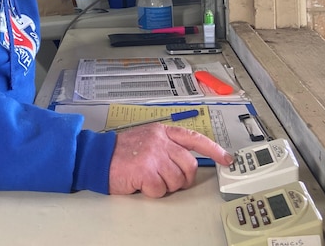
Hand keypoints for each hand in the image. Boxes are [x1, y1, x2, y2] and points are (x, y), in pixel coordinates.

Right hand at [108, 123, 233, 197]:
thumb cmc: (121, 152)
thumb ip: (167, 146)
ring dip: (165, 186)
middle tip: (168, 180)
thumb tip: (187, 162)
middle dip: (182, 178)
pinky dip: (152, 192)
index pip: (195, 138)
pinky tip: (140, 183)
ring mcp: (154, 155)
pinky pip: (161, 190)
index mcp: (162, 132)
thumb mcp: (147, 140)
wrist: (97, 156)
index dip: (214, 149)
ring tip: (149, 178)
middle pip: (189, 165)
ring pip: (177, 180)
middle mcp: (160, 141)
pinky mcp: (146, 170)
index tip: (227, 158)